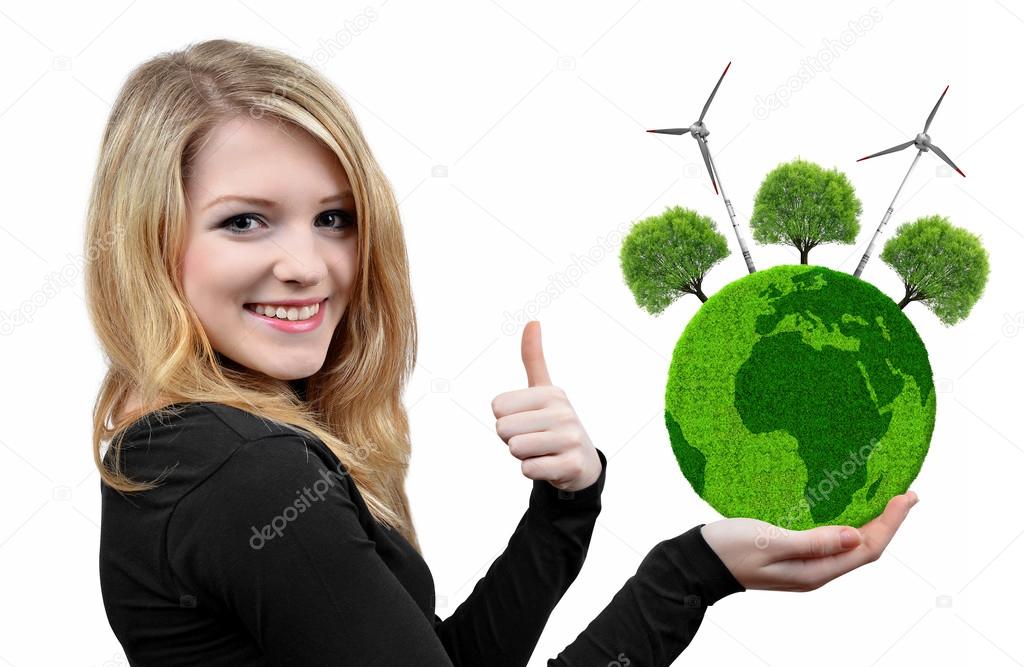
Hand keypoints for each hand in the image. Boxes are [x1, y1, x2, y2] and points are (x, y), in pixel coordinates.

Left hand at [491, 320, 602, 492]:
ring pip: (515, 449)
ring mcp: (570, 439)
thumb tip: (533, 320)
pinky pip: (528, 469)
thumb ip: (533, 357)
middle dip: (512, 439)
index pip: (497, 408)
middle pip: (503, 429)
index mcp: (551, 392)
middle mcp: (564, 412)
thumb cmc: (553, 423)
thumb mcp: (544, 389)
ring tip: (542, 451)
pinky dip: (533, 471)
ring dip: (523, 455)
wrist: (582, 463)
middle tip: (534, 439)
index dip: (506, 419)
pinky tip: (550, 465)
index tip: (527, 421)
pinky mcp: (571, 465)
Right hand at [700, 491, 918, 591]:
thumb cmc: (728, 549)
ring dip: (870, 523)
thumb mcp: (770, 540)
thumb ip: (813, 541)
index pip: (866, 549)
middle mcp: (816, 572)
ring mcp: (805, 565)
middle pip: (864, 549)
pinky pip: (832, 541)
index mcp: (814, 571)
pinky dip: (848, 524)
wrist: (698, 561)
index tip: (905, 496)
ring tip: (884, 499)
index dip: (890, 523)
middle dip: (888, 522)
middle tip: (905, 494)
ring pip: (850, 545)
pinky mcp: (795, 555)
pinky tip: (847, 509)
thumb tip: (856, 536)